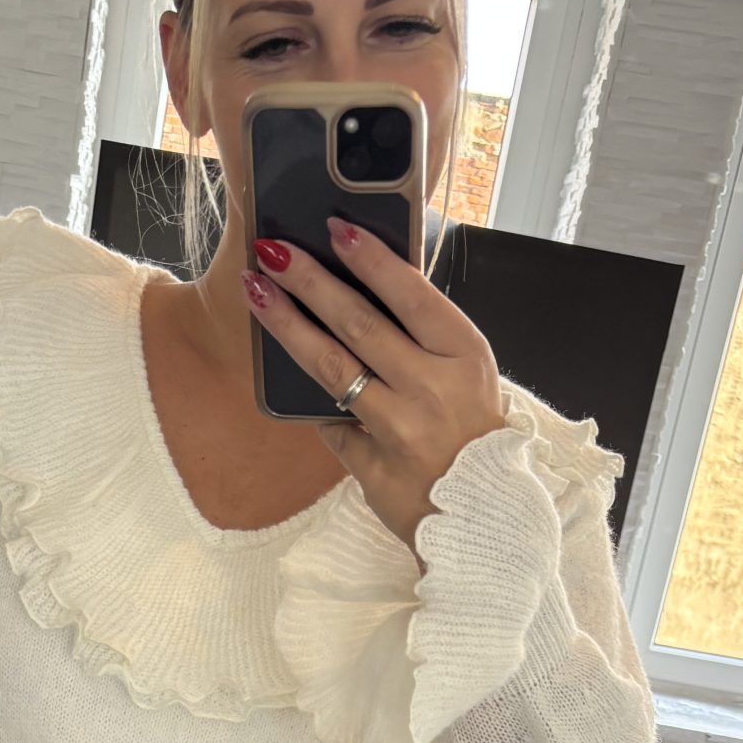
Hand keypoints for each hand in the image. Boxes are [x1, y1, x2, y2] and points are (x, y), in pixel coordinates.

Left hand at [243, 217, 505, 555]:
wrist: (485, 514)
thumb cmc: (473, 433)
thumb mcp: (467, 372)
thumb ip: (423, 335)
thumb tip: (362, 285)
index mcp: (464, 355)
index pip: (411, 294)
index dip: (371, 259)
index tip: (335, 228)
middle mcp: (432, 389)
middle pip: (359, 324)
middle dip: (310, 281)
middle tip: (273, 251)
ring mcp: (400, 431)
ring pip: (332, 369)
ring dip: (289, 326)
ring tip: (257, 293)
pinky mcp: (373, 469)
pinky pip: (331, 426)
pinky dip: (315, 405)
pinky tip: (287, 379)